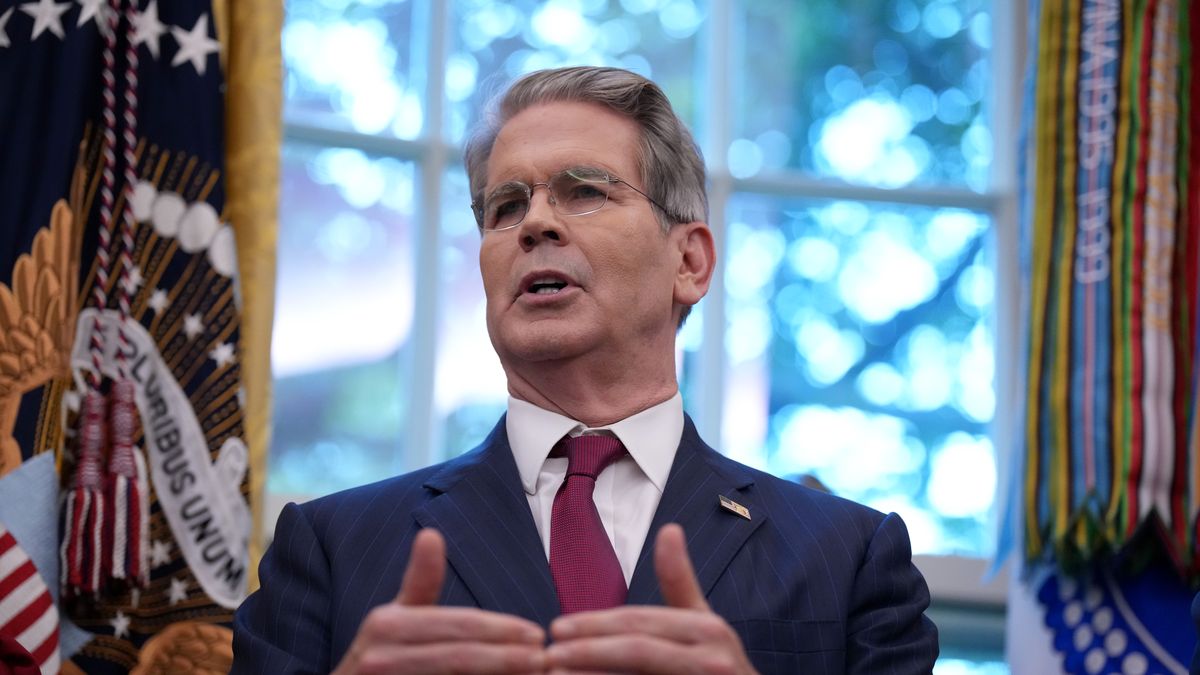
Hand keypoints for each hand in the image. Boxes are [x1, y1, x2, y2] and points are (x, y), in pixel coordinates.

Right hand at [333, 528, 546, 673]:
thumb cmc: (382, 657)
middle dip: (507, 657)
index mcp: (388, 623)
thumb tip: (431, 533)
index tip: (537, 633)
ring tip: (533, 673)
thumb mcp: (395, 617)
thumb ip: (420, 581)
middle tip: (543, 657)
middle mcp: (381, 655)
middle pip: (460, 657)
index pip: (458, 624)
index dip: (500, 629)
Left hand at [545, 524, 756, 673]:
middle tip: (549, 652)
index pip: (641, 622)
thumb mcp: (703, 622)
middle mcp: (714, 658)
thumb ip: (680, 581)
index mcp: (708, 628)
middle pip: (637, 650)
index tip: (556, 627)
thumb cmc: (717, 667)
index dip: (595, 624)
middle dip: (588, 650)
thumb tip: (669, 528)